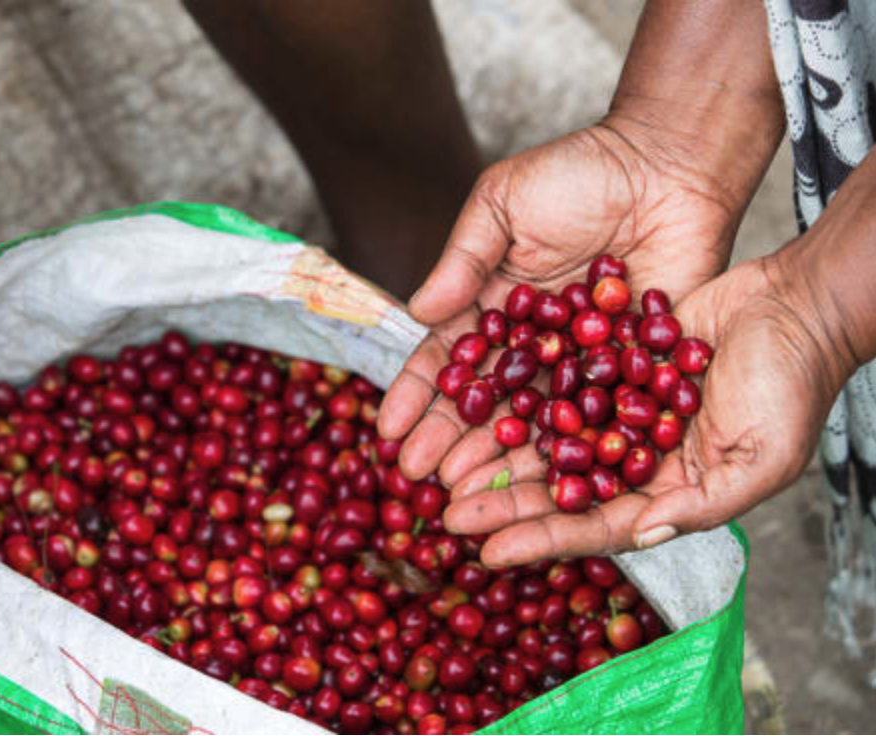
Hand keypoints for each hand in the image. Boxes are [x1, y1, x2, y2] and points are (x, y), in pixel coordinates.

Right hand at [378, 120, 745, 485]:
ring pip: (531, 417)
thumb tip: (418, 312)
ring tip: (465, 489)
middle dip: (447, 437)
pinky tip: (542, 478)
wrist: (669, 165)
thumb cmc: (580, 173)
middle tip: (418, 476)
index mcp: (493, 304)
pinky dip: (568, 447)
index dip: (417, 393)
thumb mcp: (503, 202)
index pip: (446, 357)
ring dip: (497, 454)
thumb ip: (463, 257)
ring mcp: (578, 361)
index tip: (389, 430)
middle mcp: (531, 341)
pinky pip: (594, 414)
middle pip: (484, 399)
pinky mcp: (628, 370)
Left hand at [442, 253, 847, 564]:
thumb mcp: (761, 456)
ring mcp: (615, 410)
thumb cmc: (792, 384)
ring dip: (497, 453)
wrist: (793, 305)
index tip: (488, 552)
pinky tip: (476, 402)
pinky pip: (553, 383)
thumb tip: (639, 533)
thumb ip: (703, 504)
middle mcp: (632, 457)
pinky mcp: (605, 364)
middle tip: (446, 513)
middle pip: (557, 487)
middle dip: (503, 502)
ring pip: (544, 439)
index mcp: (666, 491)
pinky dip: (516, 394)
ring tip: (445, 468)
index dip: (541, 540)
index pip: (594, 525)